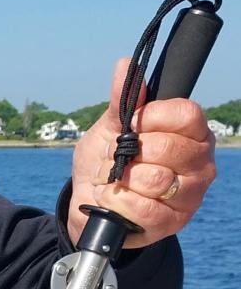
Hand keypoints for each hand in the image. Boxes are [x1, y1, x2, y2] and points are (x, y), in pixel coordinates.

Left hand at [68, 58, 215, 247]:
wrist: (89, 205)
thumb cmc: (106, 162)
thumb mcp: (109, 128)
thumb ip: (121, 101)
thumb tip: (125, 65)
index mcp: (191, 133)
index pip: (187, 114)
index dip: (152, 117)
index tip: (131, 125)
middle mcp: (199, 163)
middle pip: (169, 148)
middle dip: (129, 152)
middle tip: (117, 158)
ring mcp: (190, 195)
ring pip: (157, 180)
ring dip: (121, 180)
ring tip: (112, 181)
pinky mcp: (173, 222)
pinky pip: (146, 210)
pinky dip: (119, 203)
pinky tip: (111, 199)